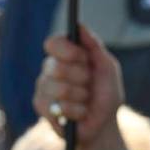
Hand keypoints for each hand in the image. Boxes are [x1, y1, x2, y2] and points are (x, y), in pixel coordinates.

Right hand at [33, 25, 123, 144]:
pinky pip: (59, 107)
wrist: (104, 124)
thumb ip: (94, 46)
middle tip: (89, 84)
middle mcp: (50, 69)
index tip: (83, 58)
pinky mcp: (42, 108)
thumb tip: (79, 26)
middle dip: (81, 77)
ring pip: (59, 88)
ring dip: (81, 96)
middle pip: (57, 66)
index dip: (68, 50)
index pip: (52, 43)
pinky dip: (77, 111)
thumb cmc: (106, 93)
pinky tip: (80, 113)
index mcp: (65, 56)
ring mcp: (43, 89)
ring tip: (86, 100)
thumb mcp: (107, 67)